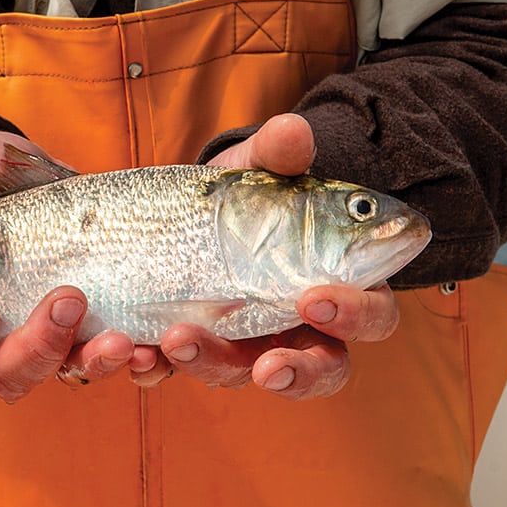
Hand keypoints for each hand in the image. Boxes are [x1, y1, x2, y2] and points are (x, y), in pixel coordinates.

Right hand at [0, 128, 133, 400]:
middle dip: (38, 348)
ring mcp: (47, 336)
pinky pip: (112, 356)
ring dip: (93, 361)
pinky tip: (151, 346)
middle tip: (67, 301)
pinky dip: (134, 358)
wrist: (19, 168)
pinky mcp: (92, 325)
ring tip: (121, 339)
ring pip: (64, 371)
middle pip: (8, 374)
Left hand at [133, 113, 399, 398]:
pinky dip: (156, 369)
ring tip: (176, 340)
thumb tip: (293, 132)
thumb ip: (276, 156)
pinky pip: (177, 374)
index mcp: (337, 285)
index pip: (372, 316)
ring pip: (241, 374)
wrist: (184, 211)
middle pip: (321, 370)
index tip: (314, 299)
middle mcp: (299, 328)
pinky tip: (135, 354)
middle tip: (267, 366)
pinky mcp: (192, 352)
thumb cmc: (244, 198)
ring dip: (211, 365)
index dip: (354, 316)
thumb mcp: (257, 172)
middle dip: (296, 373)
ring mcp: (245, 347)